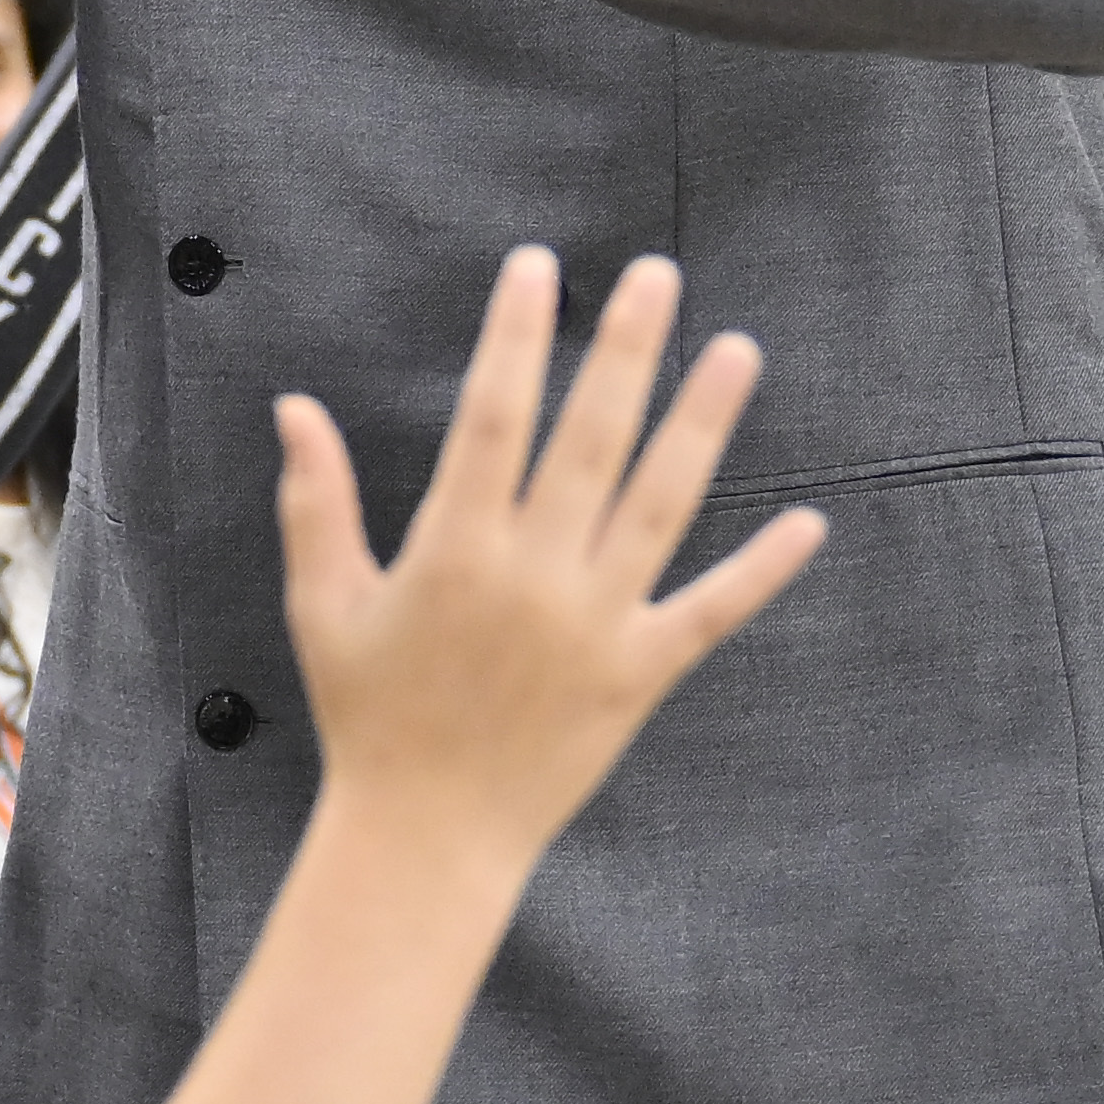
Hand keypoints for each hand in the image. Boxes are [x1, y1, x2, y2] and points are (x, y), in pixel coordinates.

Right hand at [273, 252, 821, 880]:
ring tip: (738, 349)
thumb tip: (295, 408)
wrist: (426, 833)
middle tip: (654, 275)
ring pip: (661, 502)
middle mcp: (533, 575)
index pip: (492, 415)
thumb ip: (315, 502)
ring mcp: (595, 624)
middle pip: (589, 437)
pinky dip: (762, 569)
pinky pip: (712, 611)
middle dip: (623, 349)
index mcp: (453, 549)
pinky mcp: (640, 674)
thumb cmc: (367, 714)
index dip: (516, 336)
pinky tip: (808, 521)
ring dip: (702, 422)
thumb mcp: (322, 604)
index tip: (538, 269)